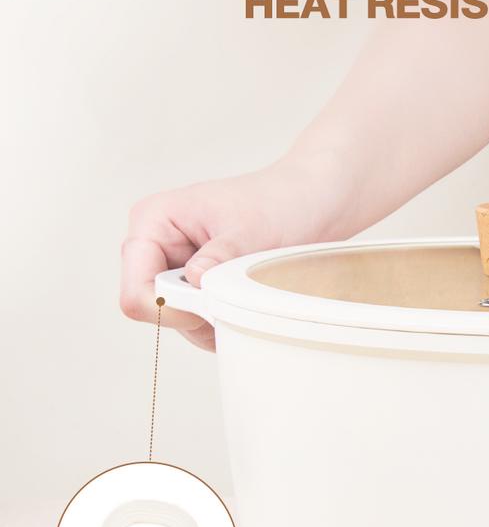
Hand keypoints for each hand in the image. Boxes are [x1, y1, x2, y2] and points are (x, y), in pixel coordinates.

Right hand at [120, 152, 351, 348]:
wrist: (315, 203)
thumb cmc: (281, 203)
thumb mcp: (249, 231)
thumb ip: (217, 261)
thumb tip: (195, 284)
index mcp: (153, 222)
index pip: (136, 292)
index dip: (171, 309)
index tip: (212, 303)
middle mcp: (158, 247)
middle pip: (157, 311)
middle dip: (198, 314)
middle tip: (239, 293)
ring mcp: (178, 269)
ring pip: (180, 322)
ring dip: (216, 319)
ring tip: (249, 289)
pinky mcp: (200, 286)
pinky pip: (201, 323)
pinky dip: (225, 321)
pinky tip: (249, 298)